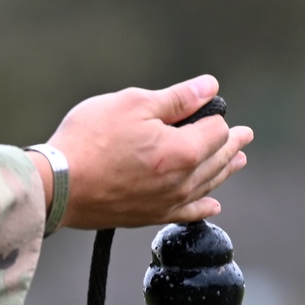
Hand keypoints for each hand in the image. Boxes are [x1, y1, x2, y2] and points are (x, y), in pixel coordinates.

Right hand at [29, 75, 252, 230]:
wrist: (59, 185)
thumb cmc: (91, 139)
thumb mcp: (134, 104)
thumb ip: (177, 99)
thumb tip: (210, 88)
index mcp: (184, 151)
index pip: (215, 130)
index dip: (212, 114)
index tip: (208, 105)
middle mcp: (182, 182)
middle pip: (216, 160)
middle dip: (231, 145)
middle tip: (245, 136)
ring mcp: (166, 203)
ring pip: (206, 186)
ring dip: (223, 172)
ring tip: (238, 162)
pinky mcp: (148, 217)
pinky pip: (186, 213)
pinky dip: (203, 208)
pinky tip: (213, 207)